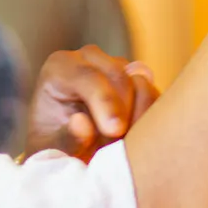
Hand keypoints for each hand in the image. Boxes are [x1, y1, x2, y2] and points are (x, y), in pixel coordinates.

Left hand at [27, 47, 158, 160]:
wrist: (70, 148)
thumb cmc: (55, 146)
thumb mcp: (52, 149)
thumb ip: (65, 139)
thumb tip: (82, 123)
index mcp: (60, 67)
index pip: (88, 76)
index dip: (105, 101)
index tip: (114, 130)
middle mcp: (89, 58)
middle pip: (119, 76)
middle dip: (123, 113)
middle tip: (118, 145)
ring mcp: (116, 65)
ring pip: (142, 84)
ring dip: (138, 117)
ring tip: (122, 143)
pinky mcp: (138, 79)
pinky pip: (154, 95)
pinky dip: (150, 118)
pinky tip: (134, 137)